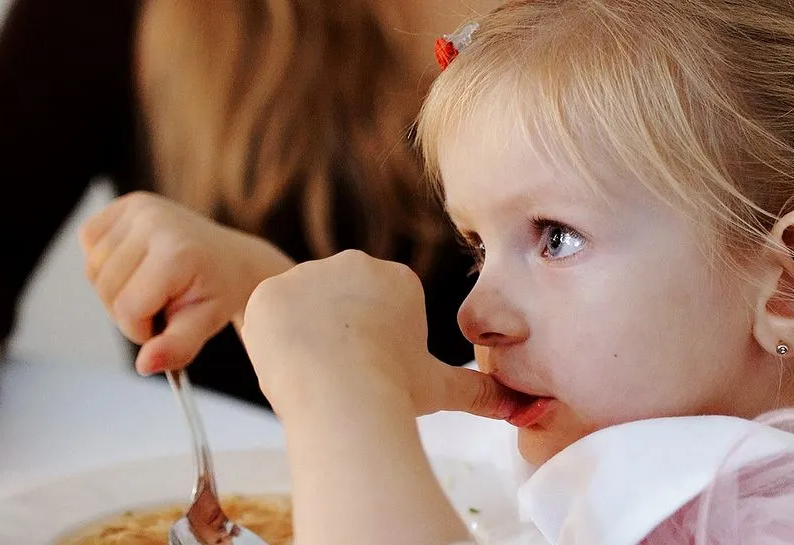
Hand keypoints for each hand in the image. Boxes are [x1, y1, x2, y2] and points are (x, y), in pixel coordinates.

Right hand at [79, 192, 294, 373]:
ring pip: (93, 268)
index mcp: (176, 253)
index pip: (127, 309)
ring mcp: (141, 208)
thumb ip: (175, 348)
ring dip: (116, 287)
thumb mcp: (203, 325)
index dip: (141, 328)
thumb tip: (145, 366)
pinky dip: (105, 260)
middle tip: (161, 303)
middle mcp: (156, 222)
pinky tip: (136, 262)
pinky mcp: (129, 202)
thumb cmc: (218, 292)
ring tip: (151, 284)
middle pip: (106, 289)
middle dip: (128, 310)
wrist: (233, 260)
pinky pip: (89, 240)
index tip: (166, 322)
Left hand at [240, 250, 517, 422]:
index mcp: (397, 279)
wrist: (344, 393)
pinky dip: (272, 341)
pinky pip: (266, 316)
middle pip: (336, 306)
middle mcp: (353, 263)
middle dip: (337, 339)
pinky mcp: (268, 291)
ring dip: (304, 339)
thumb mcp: (443, 388)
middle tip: (344, 377)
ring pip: (300, 311)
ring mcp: (306, 274)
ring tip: (318, 374)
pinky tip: (289, 363)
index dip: (373, 348)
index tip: (374, 371)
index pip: (376, 311)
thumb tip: (527, 409)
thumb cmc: (397, 391)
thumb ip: (482, 391)